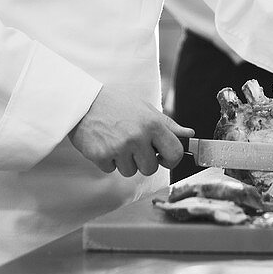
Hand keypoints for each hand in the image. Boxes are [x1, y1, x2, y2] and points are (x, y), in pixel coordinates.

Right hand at [69, 86, 193, 176]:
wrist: (83, 101)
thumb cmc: (116, 104)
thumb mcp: (145, 109)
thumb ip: (167, 125)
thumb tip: (188, 134)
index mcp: (152, 124)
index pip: (175, 153)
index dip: (171, 160)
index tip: (164, 158)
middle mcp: (137, 137)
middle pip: (151, 168)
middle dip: (144, 161)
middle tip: (134, 146)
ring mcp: (119, 148)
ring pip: (130, 171)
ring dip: (125, 161)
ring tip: (117, 142)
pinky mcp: (101, 156)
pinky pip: (111, 170)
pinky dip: (108, 160)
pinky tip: (105, 144)